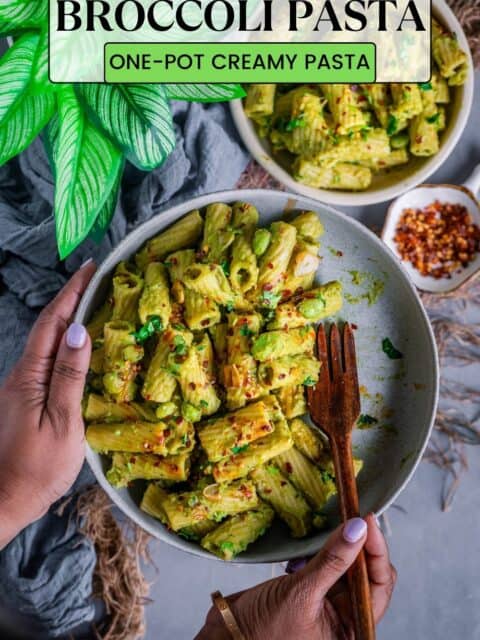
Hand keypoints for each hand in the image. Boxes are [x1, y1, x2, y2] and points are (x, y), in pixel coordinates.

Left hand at [0, 261, 95, 548]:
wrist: (6, 500)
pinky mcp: (26, 398)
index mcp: (29, 376)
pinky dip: (66, 342)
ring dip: (69, 317)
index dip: (71, 293)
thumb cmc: (38, 468)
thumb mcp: (62, 422)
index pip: (53, 324)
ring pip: (48, 342)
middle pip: (48, 327)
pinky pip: (48, 359)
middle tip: (97, 277)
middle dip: (71, 298)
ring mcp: (22, 386)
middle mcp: (22, 375)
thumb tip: (79, 331)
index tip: (90, 268)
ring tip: (94, 300)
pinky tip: (81, 343)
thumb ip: (69, 376)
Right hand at [196, 514, 395, 639]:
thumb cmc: (262, 630)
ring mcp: (331, 606)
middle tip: (353, 515)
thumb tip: (357, 529)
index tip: (366, 519)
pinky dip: (325, 551)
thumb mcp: (300, 595)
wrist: (227, 636)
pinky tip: (318, 542)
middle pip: (368, 575)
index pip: (379, 586)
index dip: (376, 551)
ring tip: (336, 525)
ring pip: (349, 567)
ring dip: (343, 546)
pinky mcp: (314, 593)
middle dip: (361, 545)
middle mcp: (347, 621)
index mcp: (353, 632)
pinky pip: (329, 566)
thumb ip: (332, 561)